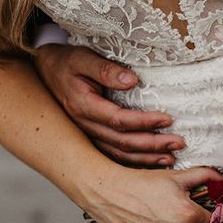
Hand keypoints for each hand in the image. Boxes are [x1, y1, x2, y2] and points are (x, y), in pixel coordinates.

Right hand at [34, 44, 185, 166]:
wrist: (44, 71)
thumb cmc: (66, 62)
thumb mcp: (82, 58)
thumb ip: (106, 69)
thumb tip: (132, 80)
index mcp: (83, 106)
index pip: (119, 120)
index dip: (144, 122)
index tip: (168, 119)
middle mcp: (85, 126)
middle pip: (122, 142)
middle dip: (153, 145)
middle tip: (179, 143)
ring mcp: (87, 135)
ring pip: (119, 154)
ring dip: (146, 159)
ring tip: (171, 159)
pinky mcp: (91, 139)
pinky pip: (114, 157)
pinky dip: (135, 163)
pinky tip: (153, 164)